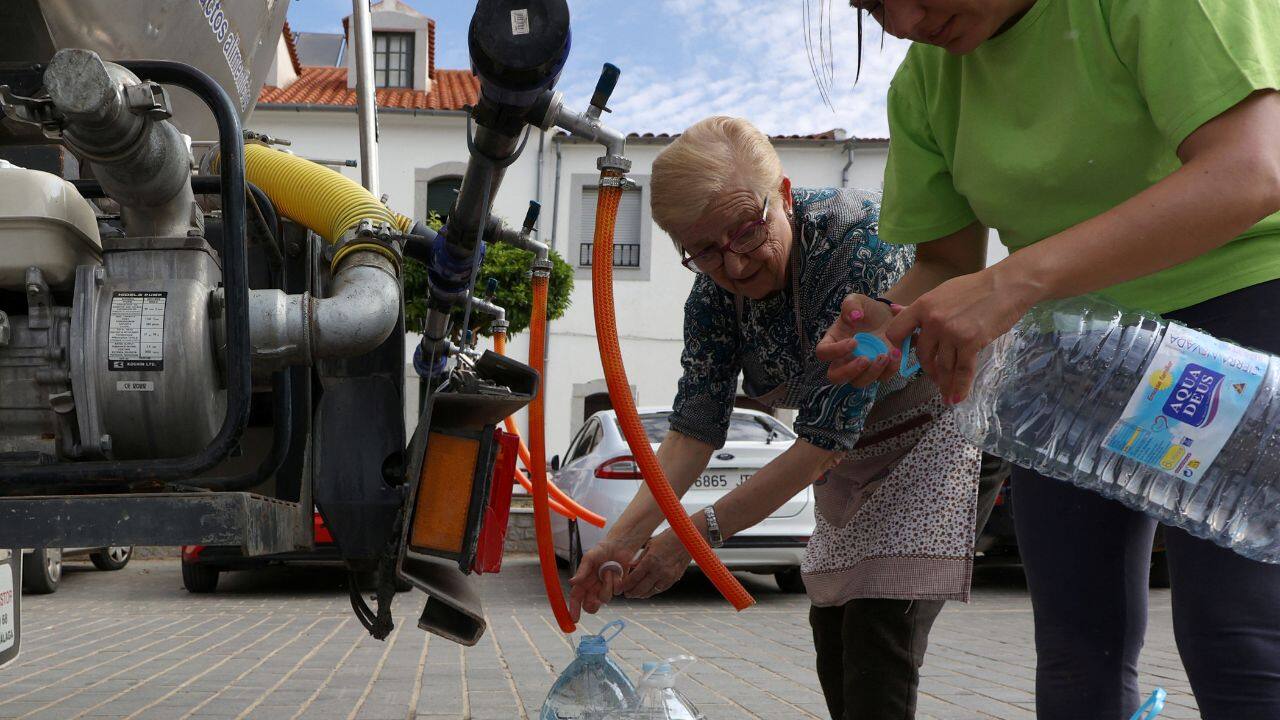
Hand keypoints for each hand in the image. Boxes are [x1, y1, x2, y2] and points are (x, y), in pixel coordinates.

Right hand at [568, 538, 636, 621]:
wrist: (619, 546)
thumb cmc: (601, 550)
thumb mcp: (589, 558)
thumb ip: (582, 571)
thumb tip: (572, 582)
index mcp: (583, 582)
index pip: (576, 599)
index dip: (573, 609)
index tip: (574, 619)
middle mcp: (593, 588)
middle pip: (589, 606)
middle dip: (592, 606)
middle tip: (594, 602)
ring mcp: (606, 589)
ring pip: (605, 598)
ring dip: (606, 585)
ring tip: (608, 571)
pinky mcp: (617, 587)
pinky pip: (617, 591)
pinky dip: (617, 581)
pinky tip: (617, 571)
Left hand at [619, 530, 690, 598]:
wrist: (687, 540)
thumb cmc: (666, 539)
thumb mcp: (650, 545)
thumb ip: (639, 558)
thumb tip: (629, 568)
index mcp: (650, 560)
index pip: (634, 578)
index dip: (625, 585)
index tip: (620, 588)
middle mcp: (658, 571)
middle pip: (641, 588)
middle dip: (631, 593)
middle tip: (626, 594)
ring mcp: (667, 576)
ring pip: (650, 592)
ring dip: (641, 594)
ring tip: (634, 594)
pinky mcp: (673, 579)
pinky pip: (660, 590)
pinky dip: (651, 592)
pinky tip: (646, 591)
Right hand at [816, 294, 902, 385]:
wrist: (889, 316)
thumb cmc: (867, 310)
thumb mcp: (857, 300)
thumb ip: (851, 305)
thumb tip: (854, 317)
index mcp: (833, 341)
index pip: (823, 353)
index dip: (835, 351)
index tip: (854, 342)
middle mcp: (843, 358)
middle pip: (835, 376)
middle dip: (850, 371)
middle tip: (865, 359)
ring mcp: (861, 368)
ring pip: (859, 382)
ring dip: (872, 373)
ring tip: (886, 355)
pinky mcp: (878, 371)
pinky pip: (881, 378)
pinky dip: (889, 370)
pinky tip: (896, 354)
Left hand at [884, 267, 1036, 403]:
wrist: (1005, 286)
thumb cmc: (975, 287)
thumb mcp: (942, 292)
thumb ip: (920, 308)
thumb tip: (894, 310)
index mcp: (923, 306)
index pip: (896, 332)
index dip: (897, 346)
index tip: (903, 355)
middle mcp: (933, 321)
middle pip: (923, 354)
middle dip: (928, 368)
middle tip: (934, 376)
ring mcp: (951, 332)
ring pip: (943, 366)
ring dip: (944, 382)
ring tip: (945, 393)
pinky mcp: (970, 343)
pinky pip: (962, 371)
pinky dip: (959, 387)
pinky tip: (956, 398)